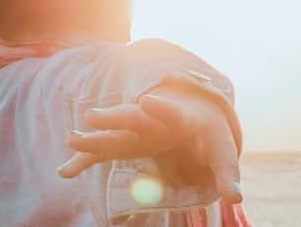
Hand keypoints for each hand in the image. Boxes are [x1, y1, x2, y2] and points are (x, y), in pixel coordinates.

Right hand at [59, 90, 242, 202]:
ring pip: (113, 133)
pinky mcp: (128, 144)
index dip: (161, 107)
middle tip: (91, 116)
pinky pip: (103, 152)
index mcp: (180, 117)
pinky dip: (86, 159)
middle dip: (113, 117)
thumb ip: (227, 174)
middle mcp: (154, 120)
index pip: (171, 111)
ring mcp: (137, 131)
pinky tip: (65, 171)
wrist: (195, 113)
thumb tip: (235, 199)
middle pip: (132, 118)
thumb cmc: (209, 133)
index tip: (148, 101)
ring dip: (93, 137)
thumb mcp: (222, 151)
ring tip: (71, 139)